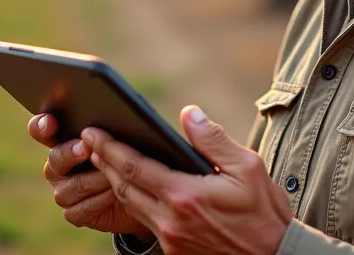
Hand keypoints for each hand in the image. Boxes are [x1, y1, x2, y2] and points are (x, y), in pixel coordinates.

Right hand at [28, 113, 153, 241]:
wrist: (141, 193)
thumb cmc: (128, 158)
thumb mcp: (121, 139)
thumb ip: (107, 131)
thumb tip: (104, 126)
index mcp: (63, 140)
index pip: (41, 129)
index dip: (41, 125)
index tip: (50, 122)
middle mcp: (58, 166)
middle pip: (55, 158)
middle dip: (71, 153)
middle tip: (86, 149)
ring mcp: (63, 191)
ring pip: (72, 186)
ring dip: (95, 179)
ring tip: (115, 173)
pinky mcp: (74, 213)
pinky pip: (81, 209)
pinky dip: (100, 201)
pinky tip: (115, 194)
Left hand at [83, 105, 292, 254]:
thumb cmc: (264, 212)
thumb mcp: (247, 167)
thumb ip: (213, 140)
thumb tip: (189, 114)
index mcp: (185, 196)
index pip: (134, 168)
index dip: (110, 148)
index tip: (93, 132)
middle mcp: (171, 221)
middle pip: (123, 188)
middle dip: (104, 163)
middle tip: (89, 142)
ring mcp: (171, 240)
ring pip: (131, 207)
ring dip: (114, 183)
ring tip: (105, 161)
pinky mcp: (175, 252)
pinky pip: (146, 223)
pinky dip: (134, 203)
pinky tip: (134, 189)